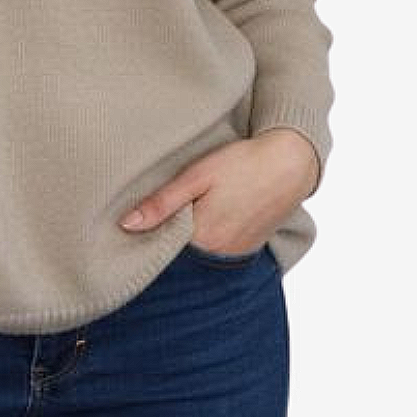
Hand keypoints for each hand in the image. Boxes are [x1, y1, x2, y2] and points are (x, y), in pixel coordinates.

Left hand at [119, 129, 318, 256]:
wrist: (290, 162)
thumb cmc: (242, 163)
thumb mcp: (196, 176)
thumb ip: (161, 203)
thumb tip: (126, 225)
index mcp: (203, 238)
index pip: (162, 248)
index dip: (150, 234)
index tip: (141, 220)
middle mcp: (220, 254)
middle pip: (181, 253)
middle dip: (169, 237)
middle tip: (166, 211)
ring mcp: (237, 254)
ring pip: (200, 253)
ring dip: (191, 239)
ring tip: (192, 210)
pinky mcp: (249, 248)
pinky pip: (219, 251)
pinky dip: (211, 238)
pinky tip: (211, 215)